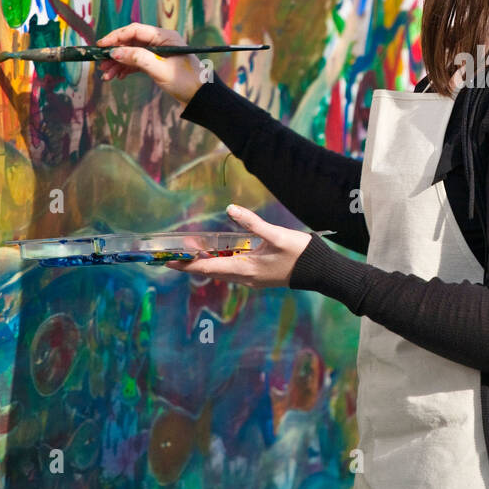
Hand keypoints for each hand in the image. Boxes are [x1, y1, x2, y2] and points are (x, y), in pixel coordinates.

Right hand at [97, 23, 204, 105]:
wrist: (201, 97)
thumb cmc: (185, 81)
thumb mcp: (159, 69)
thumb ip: (137, 58)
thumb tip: (114, 52)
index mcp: (165, 36)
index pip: (135, 30)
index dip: (116, 37)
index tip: (101, 46)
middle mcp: (161, 41)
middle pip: (131, 41)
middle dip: (115, 53)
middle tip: (101, 64)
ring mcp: (159, 52)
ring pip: (132, 53)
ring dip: (118, 63)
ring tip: (106, 75)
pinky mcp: (157, 62)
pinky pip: (137, 61)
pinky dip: (126, 68)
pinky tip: (117, 76)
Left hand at [164, 204, 311, 288]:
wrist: (320, 272)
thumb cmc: (299, 254)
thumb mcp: (276, 235)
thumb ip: (252, 223)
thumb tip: (230, 209)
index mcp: (245, 268)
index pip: (208, 267)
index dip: (186, 264)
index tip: (168, 261)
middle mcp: (245, 277)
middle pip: (211, 271)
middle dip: (193, 262)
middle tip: (176, 253)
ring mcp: (253, 279)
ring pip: (222, 272)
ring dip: (207, 262)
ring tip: (194, 251)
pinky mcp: (260, 277)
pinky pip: (233, 271)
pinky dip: (221, 262)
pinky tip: (222, 253)